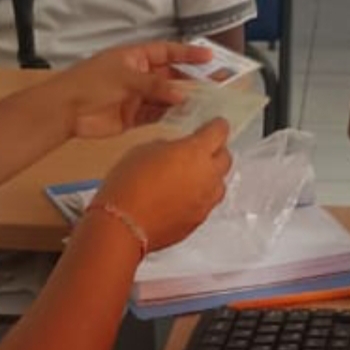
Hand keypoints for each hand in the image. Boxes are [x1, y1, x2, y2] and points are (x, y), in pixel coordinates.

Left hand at [56, 42, 213, 139]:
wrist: (65, 110)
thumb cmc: (91, 84)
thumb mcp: (126, 78)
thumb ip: (155, 87)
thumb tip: (182, 95)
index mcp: (135, 58)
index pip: (167, 52)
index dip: (188, 53)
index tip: (209, 56)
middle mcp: (139, 76)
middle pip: (170, 77)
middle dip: (192, 81)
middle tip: (216, 86)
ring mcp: (137, 97)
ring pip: (166, 98)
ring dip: (183, 101)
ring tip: (207, 105)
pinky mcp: (133, 117)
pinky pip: (157, 115)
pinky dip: (170, 117)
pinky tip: (186, 118)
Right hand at [97, 119, 230, 250]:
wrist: (124, 225)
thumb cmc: (129, 184)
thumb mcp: (145, 150)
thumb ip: (169, 146)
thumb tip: (176, 151)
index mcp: (196, 152)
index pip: (219, 132)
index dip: (216, 126)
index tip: (213, 125)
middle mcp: (208, 176)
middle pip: (226, 159)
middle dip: (216, 152)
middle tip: (201, 151)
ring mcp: (206, 201)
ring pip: (219, 184)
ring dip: (210, 177)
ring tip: (191, 177)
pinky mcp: (199, 221)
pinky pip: (207, 204)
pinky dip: (199, 198)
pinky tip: (181, 198)